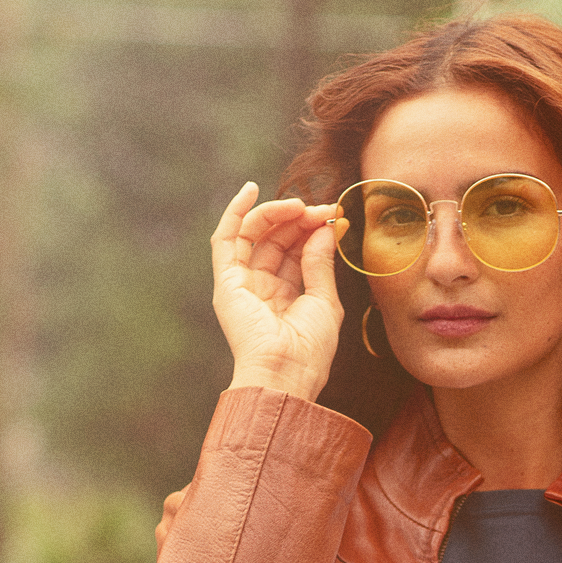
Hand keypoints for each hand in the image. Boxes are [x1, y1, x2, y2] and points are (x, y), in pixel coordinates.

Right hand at [211, 182, 346, 401]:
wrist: (286, 373)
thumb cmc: (310, 350)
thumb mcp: (324, 301)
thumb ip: (320, 263)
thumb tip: (324, 228)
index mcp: (286, 296)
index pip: (297, 251)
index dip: (314, 231)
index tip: (335, 217)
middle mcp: (262, 288)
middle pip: (278, 239)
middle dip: (300, 220)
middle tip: (322, 209)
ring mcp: (243, 284)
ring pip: (256, 235)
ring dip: (277, 214)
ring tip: (300, 206)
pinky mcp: (226, 282)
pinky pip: (226, 239)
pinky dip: (235, 212)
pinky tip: (249, 190)